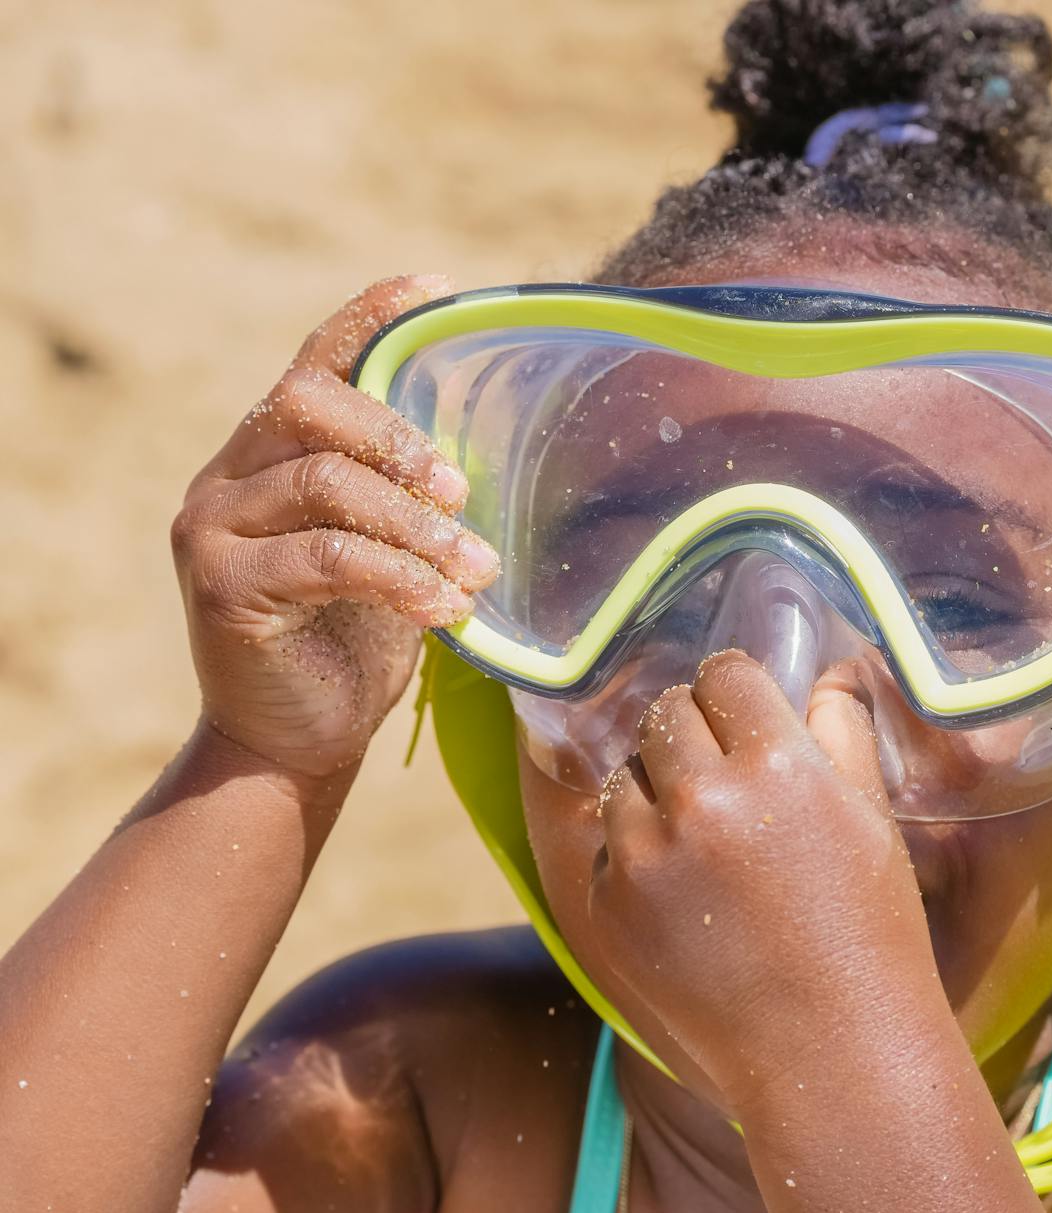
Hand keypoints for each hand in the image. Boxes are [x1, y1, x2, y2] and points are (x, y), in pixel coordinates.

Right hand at [170, 276, 497, 777]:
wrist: (294, 741)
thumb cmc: (355, 644)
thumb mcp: (392, 556)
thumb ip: (409, 501)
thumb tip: (495, 458)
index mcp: (271, 453)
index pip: (314, 361)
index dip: (369, 316)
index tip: (435, 288)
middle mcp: (229, 475)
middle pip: (307, 402)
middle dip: (398, 436)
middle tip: (462, 492)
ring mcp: (213, 527)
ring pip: (324, 484)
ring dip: (416, 524)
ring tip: (476, 568)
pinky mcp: (221, 587)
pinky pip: (326, 559)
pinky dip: (400, 578)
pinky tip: (448, 610)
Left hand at [592, 651, 938, 1105]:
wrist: (829, 1054)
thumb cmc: (869, 936)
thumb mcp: (871, 821)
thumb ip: (839, 736)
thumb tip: (819, 681)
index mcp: (777, 767)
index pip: (724, 674)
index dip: (736, 690)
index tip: (742, 712)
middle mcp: (703, 799)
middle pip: (666, 713)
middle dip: (693, 731)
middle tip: (722, 772)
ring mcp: (646, 856)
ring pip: (626, 774)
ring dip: (656, 788)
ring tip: (700, 834)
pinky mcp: (610, 906)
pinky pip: (609, 843)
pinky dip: (637, 852)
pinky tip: (684, 891)